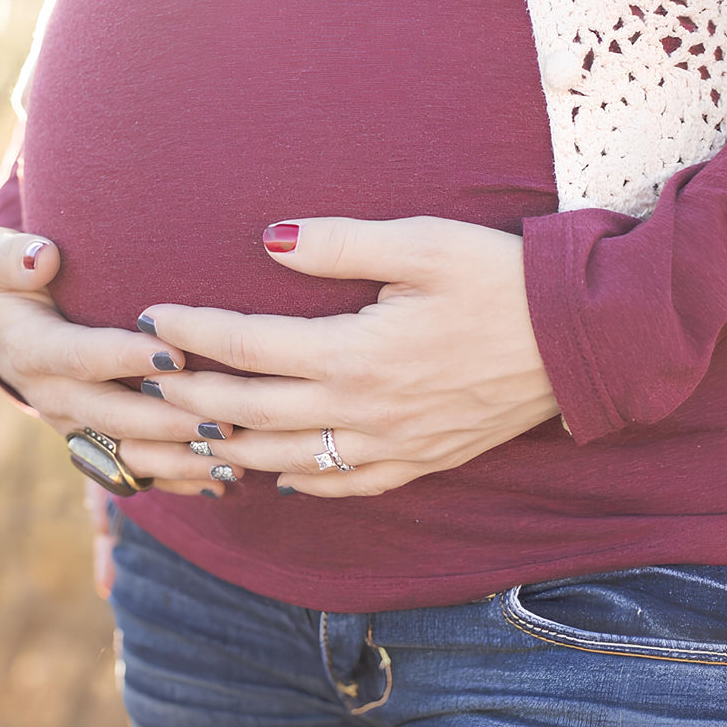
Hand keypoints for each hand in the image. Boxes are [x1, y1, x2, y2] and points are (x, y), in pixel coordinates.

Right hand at [0, 226, 241, 495]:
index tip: (175, 353)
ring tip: (231, 457)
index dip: (124, 357)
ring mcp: (74, 425)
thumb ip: (9, 257)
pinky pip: (133, 470)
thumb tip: (41, 256)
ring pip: (126, 453)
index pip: (80, 357)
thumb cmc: (5, 281)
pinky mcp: (92, 443)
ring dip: (179, 458)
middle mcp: (52, 396)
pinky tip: (221, 479)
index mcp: (31, 350)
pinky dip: (177, 479)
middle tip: (223, 418)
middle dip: (167, 421)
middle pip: (112, 415)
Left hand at [137, 216, 561, 496]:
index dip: (190, 333)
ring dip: (228, 449)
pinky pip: (347, 487)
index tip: (149, 316)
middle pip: (249, 413)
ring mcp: (391, 445)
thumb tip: (269, 239)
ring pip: (286, 461)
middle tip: (140, 382)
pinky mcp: (421, 461)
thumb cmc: (504, 279)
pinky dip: (302, 485)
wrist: (586, 341)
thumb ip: (339, 245)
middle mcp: (362, 410)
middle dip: (187, 397)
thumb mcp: (422, 244)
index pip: (246, 347)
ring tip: (184, 434)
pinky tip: (276, 479)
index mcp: (354, 354)